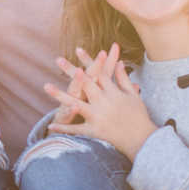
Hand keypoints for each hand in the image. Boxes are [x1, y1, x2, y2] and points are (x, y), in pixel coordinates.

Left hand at [45, 44, 154, 159]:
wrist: (142, 139)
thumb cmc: (139, 116)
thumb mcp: (133, 95)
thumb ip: (123, 78)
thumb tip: (120, 62)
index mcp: (112, 92)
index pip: (98, 72)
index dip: (89, 60)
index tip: (77, 50)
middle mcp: (103, 101)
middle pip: (84, 83)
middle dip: (71, 71)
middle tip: (58, 59)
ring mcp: (98, 116)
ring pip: (76, 104)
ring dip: (60, 96)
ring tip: (46, 86)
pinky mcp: (94, 130)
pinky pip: (76, 130)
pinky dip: (63, 129)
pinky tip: (50, 126)